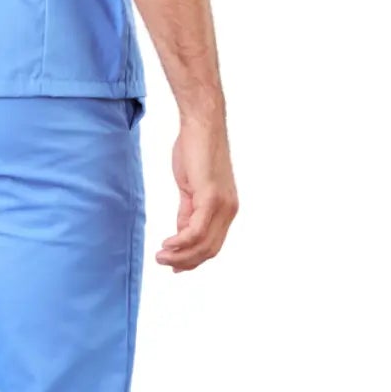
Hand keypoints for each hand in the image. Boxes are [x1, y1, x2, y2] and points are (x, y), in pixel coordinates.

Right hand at [156, 111, 237, 271]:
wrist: (201, 125)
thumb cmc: (195, 151)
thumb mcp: (190, 188)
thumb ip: (187, 212)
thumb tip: (181, 234)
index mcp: (226, 209)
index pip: (212, 244)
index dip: (194, 259)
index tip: (175, 267)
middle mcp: (229, 210)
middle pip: (209, 250)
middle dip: (185, 262)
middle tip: (163, 263)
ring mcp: (222, 205)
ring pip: (203, 244)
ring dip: (180, 255)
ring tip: (161, 256)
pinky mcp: (211, 197)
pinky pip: (197, 230)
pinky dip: (181, 241)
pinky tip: (167, 243)